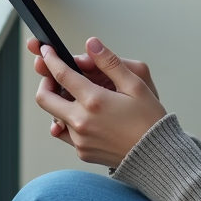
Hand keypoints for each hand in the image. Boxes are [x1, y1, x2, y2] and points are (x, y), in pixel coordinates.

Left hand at [33, 38, 166, 167]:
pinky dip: (69, 122)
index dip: (50, 59)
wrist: (156, 156)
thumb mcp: (136, 85)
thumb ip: (110, 63)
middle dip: (44, 82)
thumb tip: (91, 44)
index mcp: (94, 100)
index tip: (45, 51)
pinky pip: (66, 134)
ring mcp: (79, 139)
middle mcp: (81, 121)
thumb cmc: (149, 119)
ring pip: (55, 117)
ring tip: (75, 96)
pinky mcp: (82, 152)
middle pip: (44, 98)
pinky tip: (85, 116)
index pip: (60, 74)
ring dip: (59, 103)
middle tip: (53, 76)